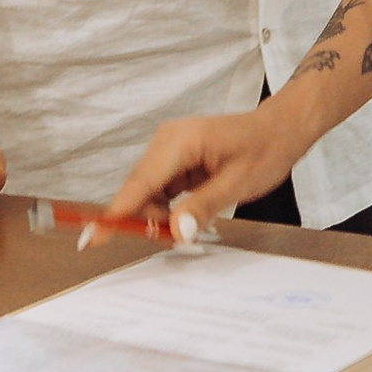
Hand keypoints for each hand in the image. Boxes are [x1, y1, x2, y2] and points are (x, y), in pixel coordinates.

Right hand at [95, 103, 311, 245]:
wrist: (280, 130)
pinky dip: (166, 208)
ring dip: (158, 216)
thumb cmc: (264, 149)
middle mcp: (167, 142)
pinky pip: (159, 190)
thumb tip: (177, 232)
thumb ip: (203, 207)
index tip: (91, 237)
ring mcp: (169, 150)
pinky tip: (186, 218)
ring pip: (146, 193)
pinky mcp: (175, 159)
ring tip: (188, 229)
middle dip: (145, 221)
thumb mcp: (237, 184)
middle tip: (169, 241)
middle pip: (138, 190)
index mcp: (180, 142)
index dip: (114, 214)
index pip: (138, 184)